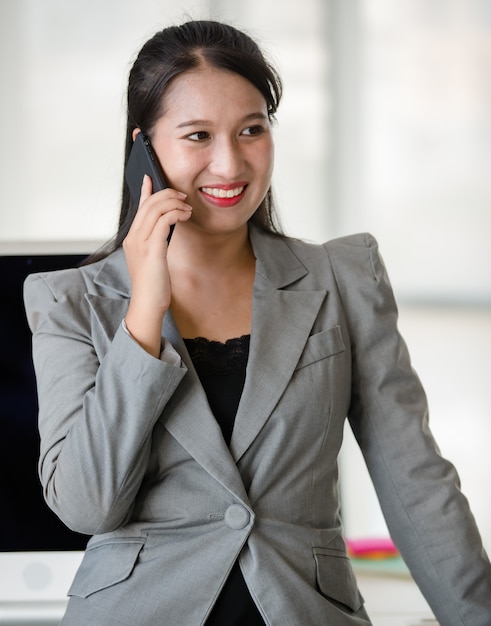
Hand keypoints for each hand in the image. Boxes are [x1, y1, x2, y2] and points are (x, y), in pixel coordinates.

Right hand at [123, 175, 191, 356]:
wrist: (148, 304)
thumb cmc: (152, 285)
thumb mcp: (152, 259)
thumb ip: (155, 242)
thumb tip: (166, 228)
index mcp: (131, 238)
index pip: (138, 208)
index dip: (145, 190)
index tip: (151, 177)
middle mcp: (133, 237)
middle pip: (148, 203)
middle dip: (167, 194)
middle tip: (183, 196)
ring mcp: (141, 243)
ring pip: (156, 209)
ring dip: (175, 203)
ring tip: (187, 207)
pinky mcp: (152, 249)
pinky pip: (164, 221)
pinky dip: (176, 214)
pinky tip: (185, 216)